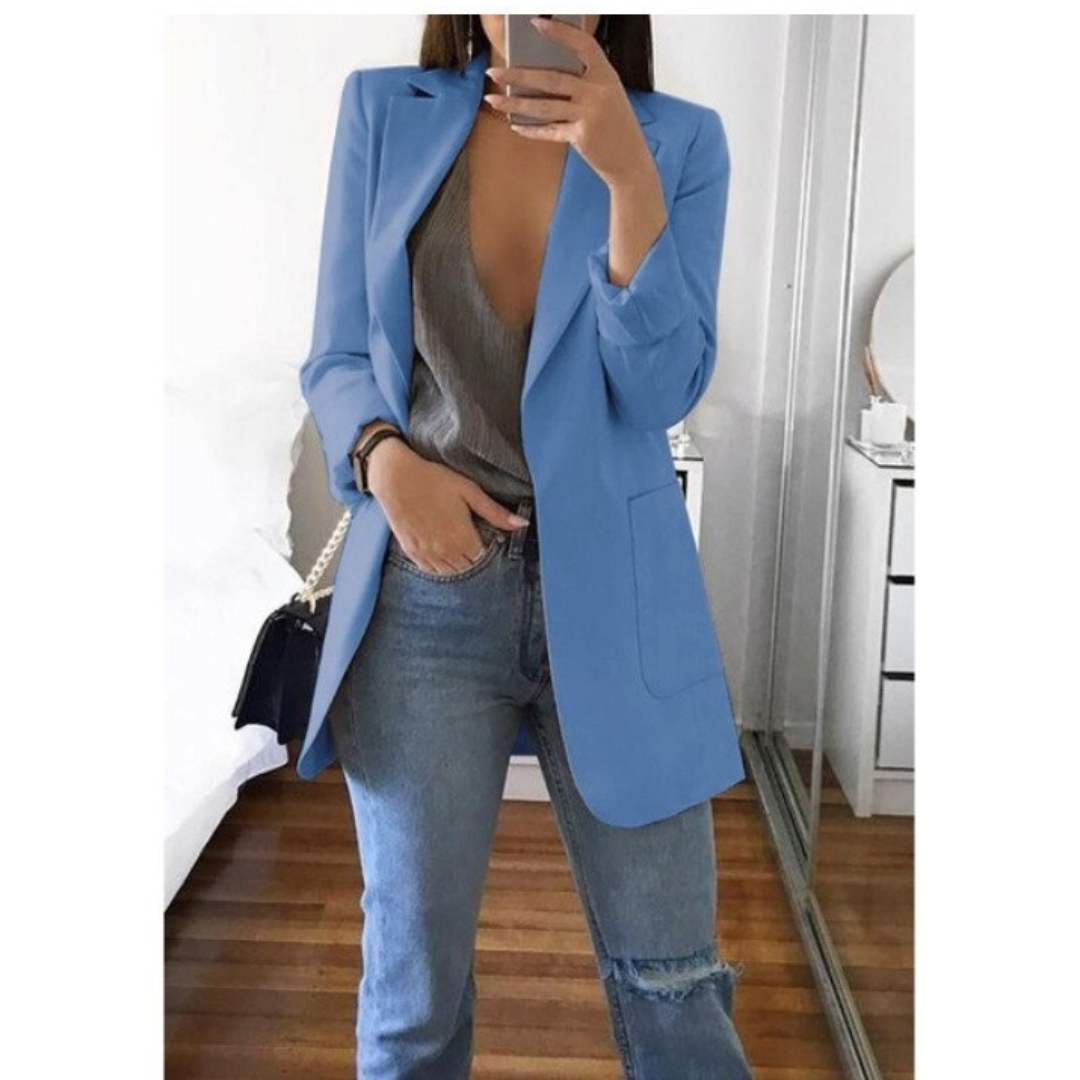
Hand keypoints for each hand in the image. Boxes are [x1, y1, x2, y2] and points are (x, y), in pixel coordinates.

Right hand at [367, 441, 528, 574]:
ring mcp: (426, 553)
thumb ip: (495, 512)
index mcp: (462, 538)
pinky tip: (443, 553)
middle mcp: (445, 551)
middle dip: (475, 560)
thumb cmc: (434, 480)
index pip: (484, 559)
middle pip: (468, 568)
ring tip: (460, 548)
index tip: (489, 540)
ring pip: (450, 572)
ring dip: (458, 565)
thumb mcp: (469, 491)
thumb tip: (522, 525)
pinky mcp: (411, 551)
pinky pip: (430, 570)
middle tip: (475, 543)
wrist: (395, 477)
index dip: (489, 551)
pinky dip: (440, 567)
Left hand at [483, 16, 655, 189]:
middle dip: (519, 75)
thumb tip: (543, 76)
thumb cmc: (617, 126)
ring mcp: (589, 115)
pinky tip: (516, 125)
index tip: (536, 23)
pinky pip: (550, 130)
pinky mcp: (581, 136)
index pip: (583, 45)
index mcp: (606, 75)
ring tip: (493, 100)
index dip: (560, 33)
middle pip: (552, 78)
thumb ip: (584, 84)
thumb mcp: (608, 96)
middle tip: (494, 72)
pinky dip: (532, 129)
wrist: (632, 161)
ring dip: (515, 103)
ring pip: (545, 106)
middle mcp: (598, 92)